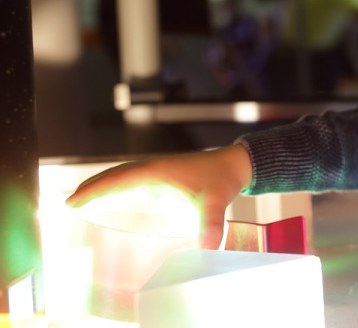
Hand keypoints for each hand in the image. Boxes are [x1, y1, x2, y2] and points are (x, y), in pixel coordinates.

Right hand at [66, 144, 252, 248]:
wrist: (235, 164)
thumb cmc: (222, 179)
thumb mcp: (215, 203)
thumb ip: (210, 225)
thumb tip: (208, 248)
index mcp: (157, 170)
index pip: (118, 179)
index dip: (95, 189)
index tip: (73, 199)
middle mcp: (154, 166)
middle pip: (114, 174)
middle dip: (91, 186)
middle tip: (69, 200)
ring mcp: (158, 168)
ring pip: (123, 174)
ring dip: (103, 183)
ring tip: (83, 196)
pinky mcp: (165, 173)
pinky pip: (134, 177)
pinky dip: (118, 183)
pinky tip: (116, 193)